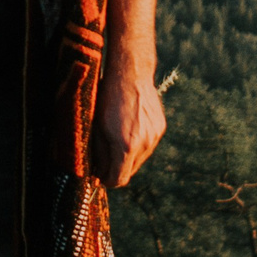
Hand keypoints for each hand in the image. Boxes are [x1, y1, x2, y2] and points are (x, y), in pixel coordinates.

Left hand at [92, 66, 164, 187]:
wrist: (129, 75)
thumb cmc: (107, 100)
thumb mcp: (97, 128)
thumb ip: (99, 155)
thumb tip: (99, 172)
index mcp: (126, 146)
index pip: (119, 179)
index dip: (107, 181)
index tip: (99, 176)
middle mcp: (144, 144)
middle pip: (130, 171)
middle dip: (117, 169)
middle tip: (104, 160)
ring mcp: (155, 136)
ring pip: (140, 159)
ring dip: (128, 157)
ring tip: (116, 141)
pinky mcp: (160, 128)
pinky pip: (148, 145)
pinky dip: (138, 144)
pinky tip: (129, 130)